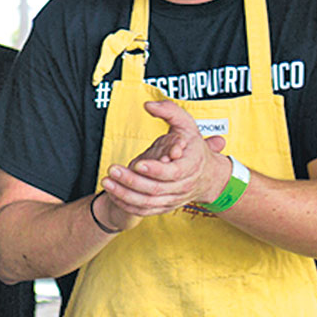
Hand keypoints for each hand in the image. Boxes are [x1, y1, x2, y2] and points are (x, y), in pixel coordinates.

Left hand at [101, 100, 228, 218]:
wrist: (209, 176)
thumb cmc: (194, 146)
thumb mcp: (187, 125)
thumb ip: (170, 111)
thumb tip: (149, 105)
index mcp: (190, 167)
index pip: (173, 173)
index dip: (155, 170)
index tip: (137, 163)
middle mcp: (183, 187)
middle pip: (156, 189)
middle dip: (131, 181)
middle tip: (112, 170)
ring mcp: (173, 199)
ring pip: (148, 203)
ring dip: (124, 195)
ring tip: (107, 181)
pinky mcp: (164, 207)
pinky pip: (144, 211)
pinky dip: (127, 205)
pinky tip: (112, 193)